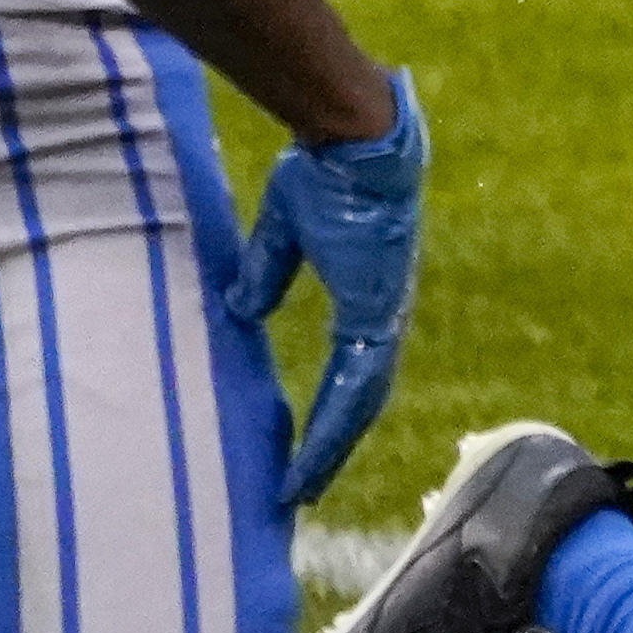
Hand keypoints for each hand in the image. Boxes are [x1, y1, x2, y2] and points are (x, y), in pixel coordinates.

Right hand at [228, 76, 426, 508]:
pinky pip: (357, 382)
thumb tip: (248, 310)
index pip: (352, 373)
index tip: (306, 453)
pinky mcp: (375, 310)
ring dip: (331, 448)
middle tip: (304, 490)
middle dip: (332, 446)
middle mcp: (383, 313)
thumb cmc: (323, 174)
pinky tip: (314, 455)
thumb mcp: (285, 230)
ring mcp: (384, 314)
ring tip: (302, 489)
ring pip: (361, 402)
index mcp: (368, 298)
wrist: (353, 142)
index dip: (332, 416)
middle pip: (360, 399)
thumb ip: (270, 271)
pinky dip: (335, 424)